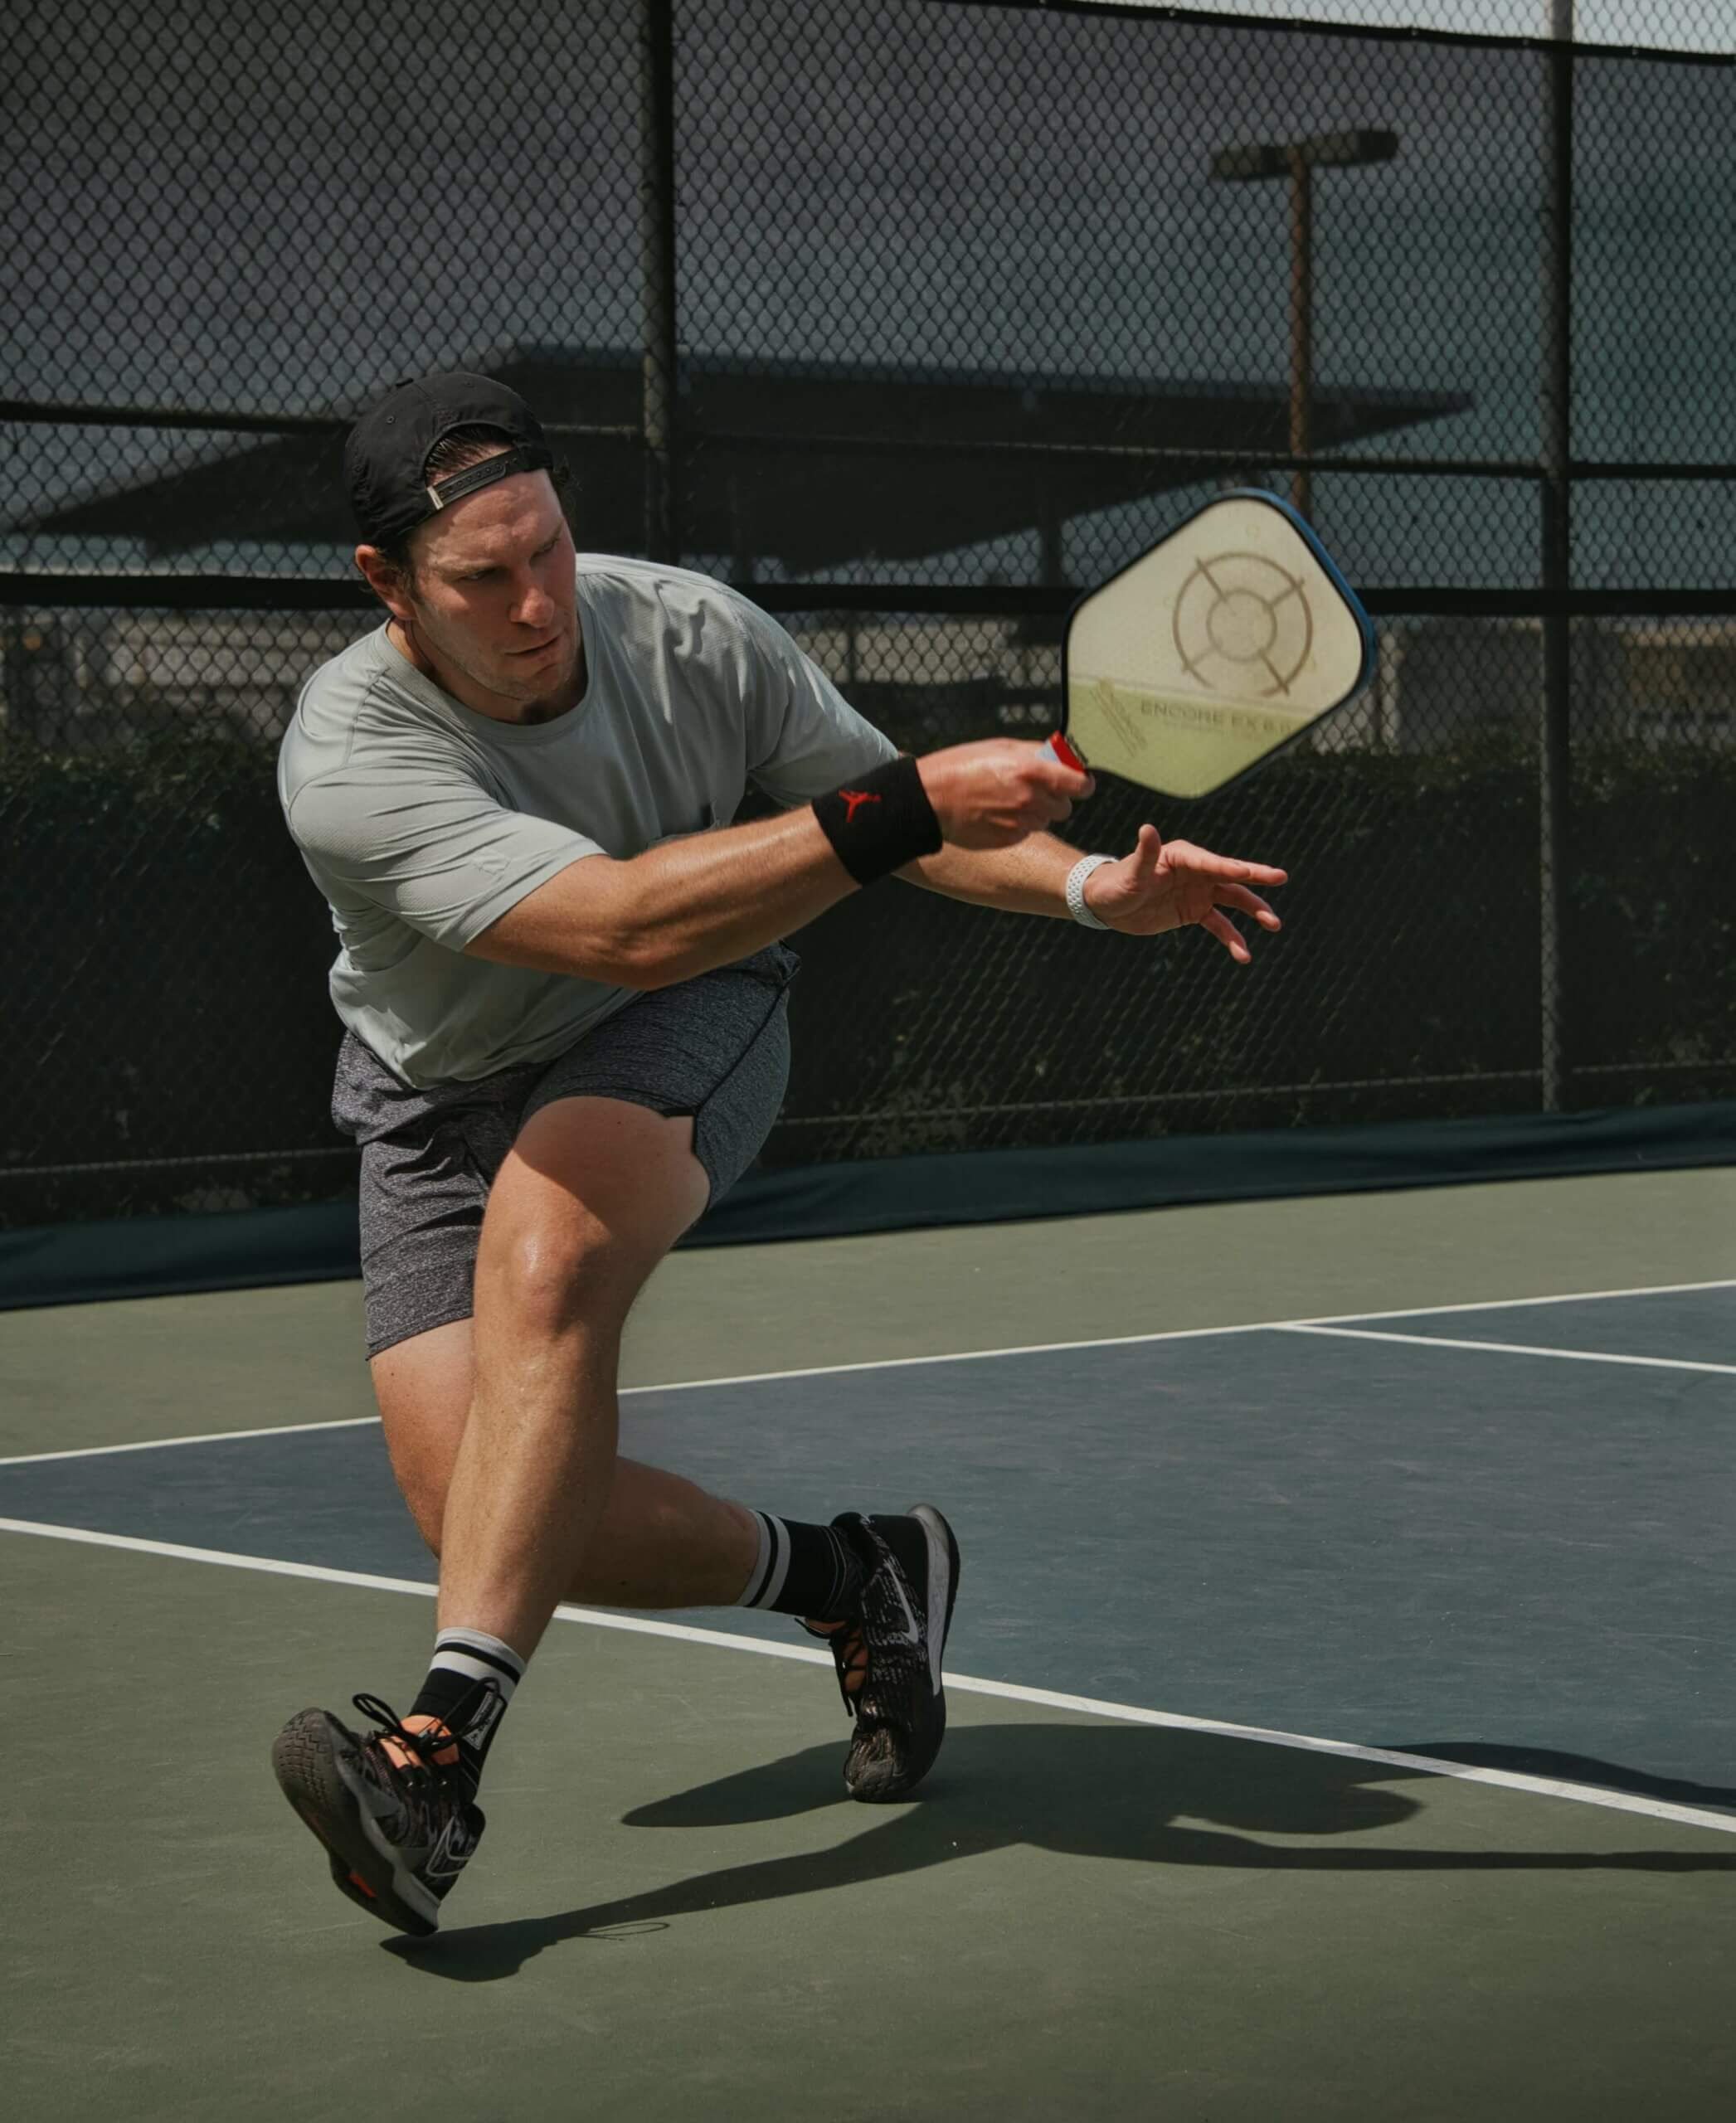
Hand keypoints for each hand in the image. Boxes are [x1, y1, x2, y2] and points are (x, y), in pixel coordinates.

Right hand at [918, 740, 1093, 850]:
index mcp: (1031, 771)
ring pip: (1045, 820)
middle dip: (1055, 799)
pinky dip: (1018, 824)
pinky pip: (1026, 832)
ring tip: (1007, 800)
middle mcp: (1030, 799)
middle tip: (1034, 790)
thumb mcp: (1001, 747)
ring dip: (1035, 812)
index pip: (1080, 785)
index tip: (1079, 783)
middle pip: (1065, 807)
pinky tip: (997, 814)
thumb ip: (1036, 752)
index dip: (1082, 784)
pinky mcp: (1009, 839)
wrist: (929, 799)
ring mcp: (1020, 823)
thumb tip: (1061, 756)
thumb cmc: (961, 767)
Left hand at [1085, 823, 1286, 963]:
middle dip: (1256, 878)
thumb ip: (1144, 854)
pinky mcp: (1195, 911)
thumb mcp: (1131, 873)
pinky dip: (1232, 938)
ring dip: (1254, 911)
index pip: (1210, 862)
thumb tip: (1147, 828)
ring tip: (1274, 924)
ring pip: (1232, 900)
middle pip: (1231, 875)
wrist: (1106, 905)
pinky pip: (1219, 925)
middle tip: (1281, 877)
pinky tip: (1244, 954)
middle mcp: (1196, 871)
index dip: (1228, 867)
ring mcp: (1198, 892)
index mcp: (1182, 856)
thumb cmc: (1116, 883)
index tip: (1247, 872)